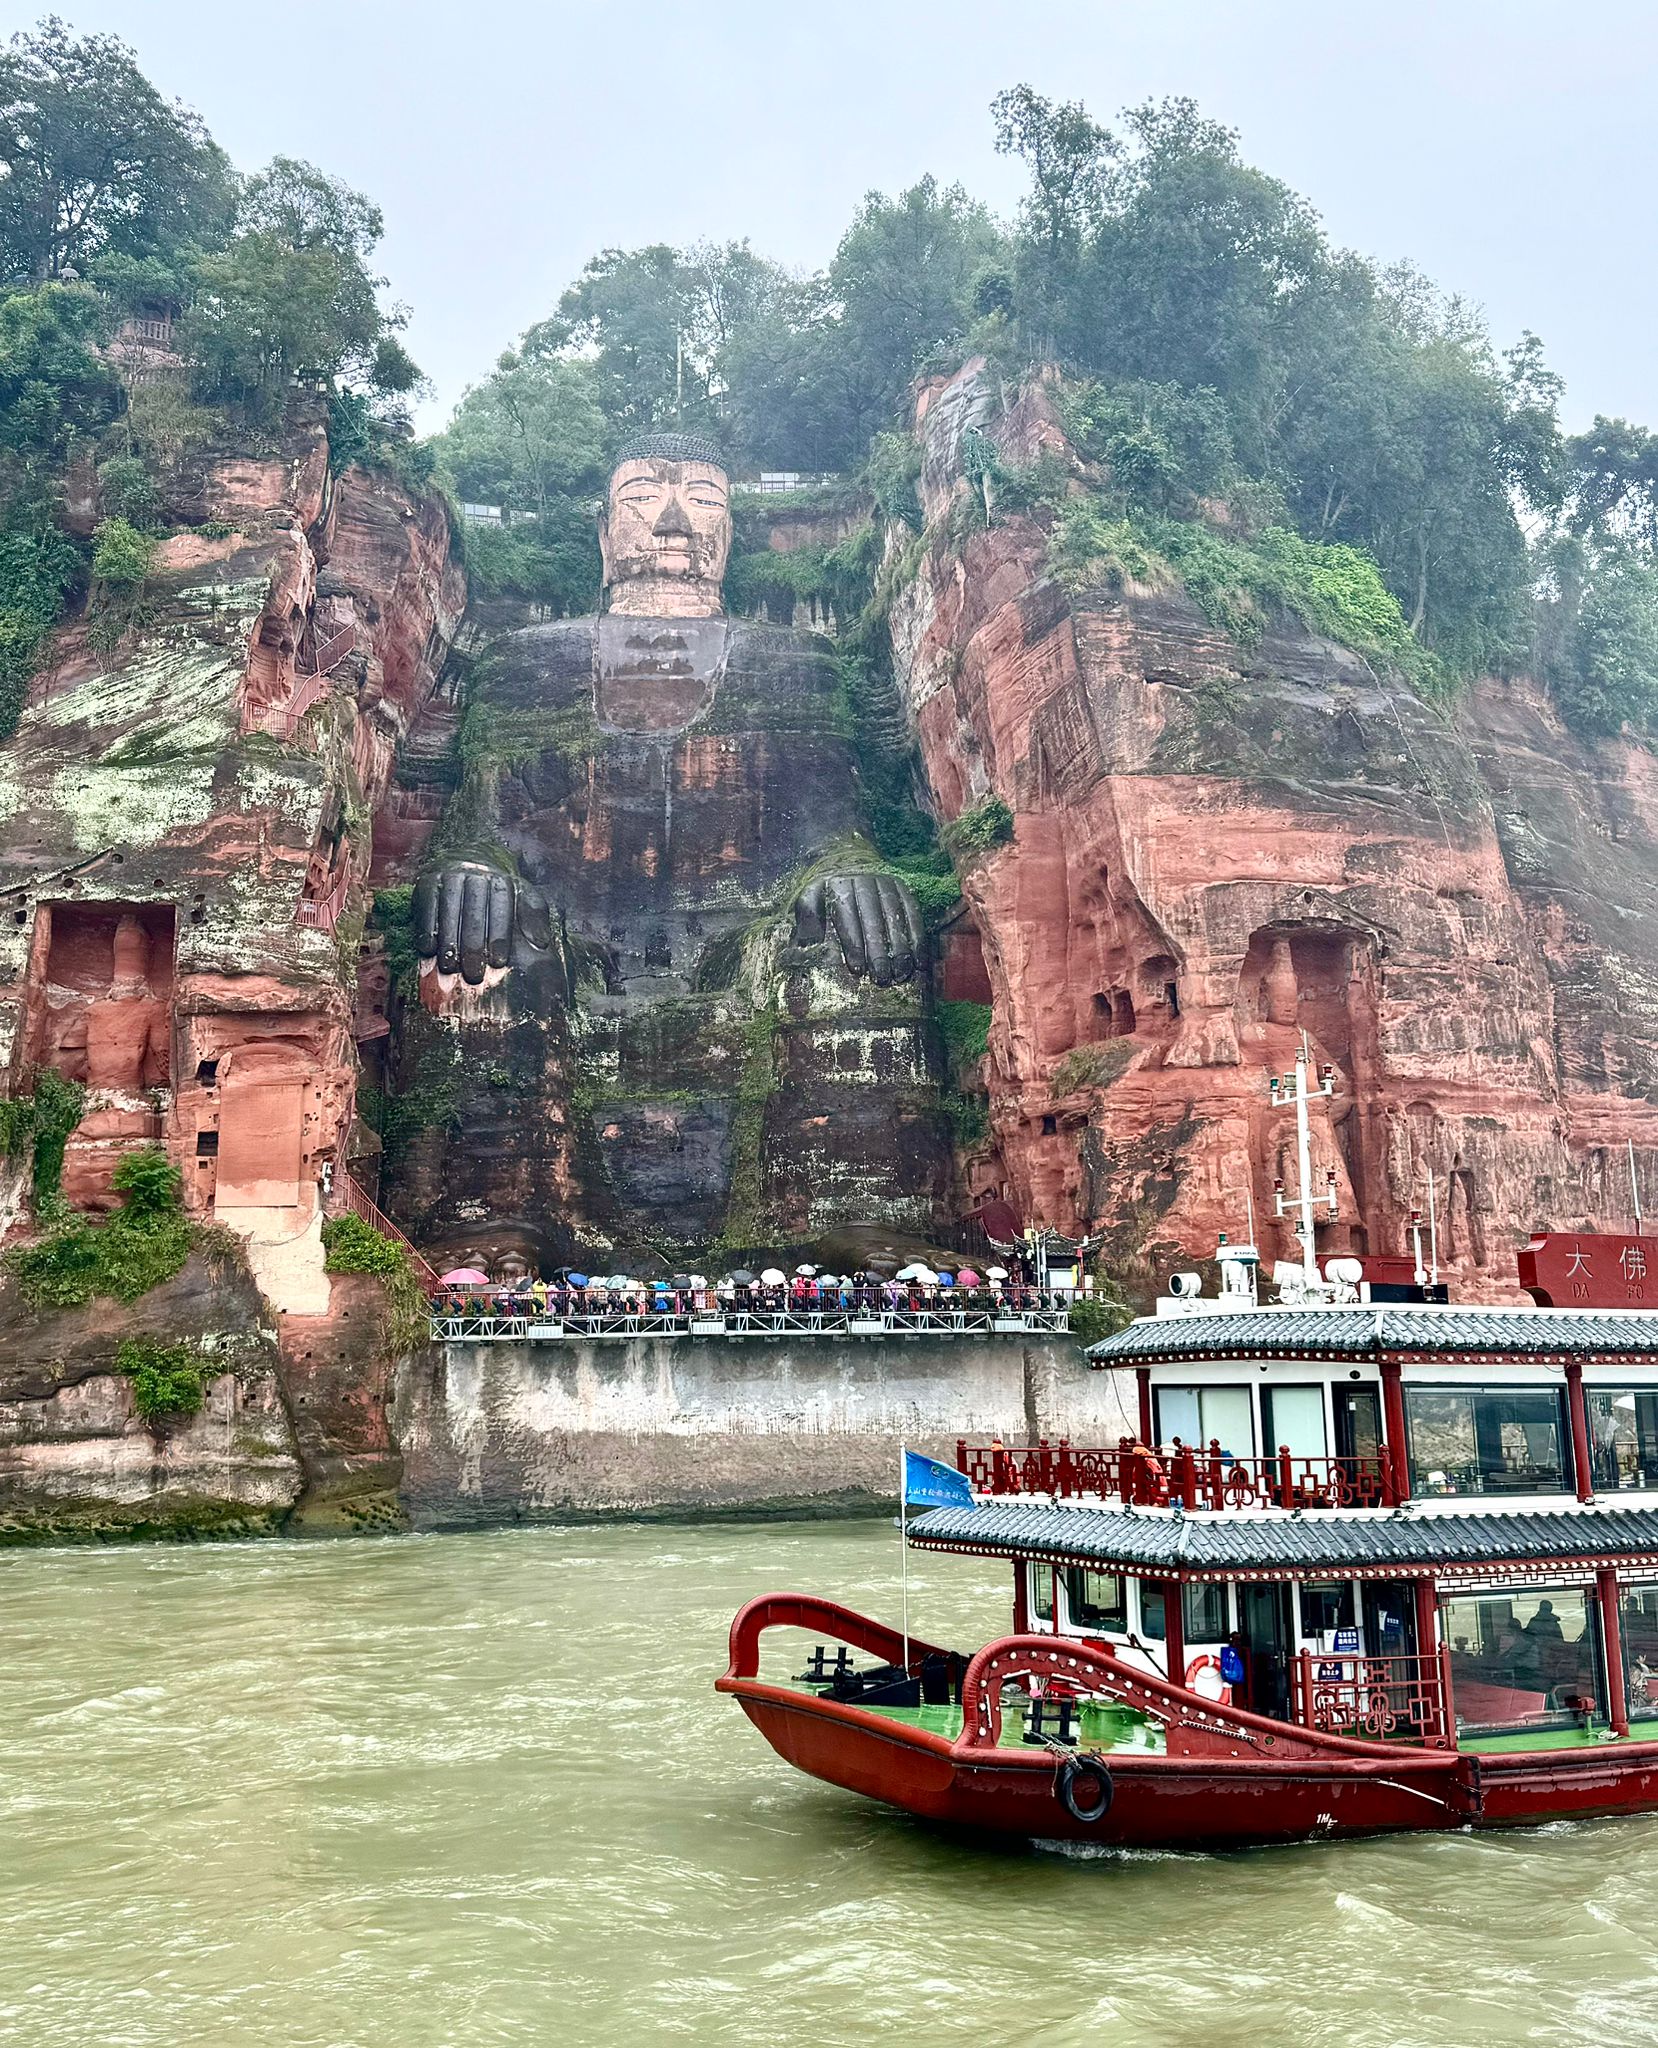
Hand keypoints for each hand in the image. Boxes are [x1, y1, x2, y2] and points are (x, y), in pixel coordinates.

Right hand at [412, 861, 553, 984]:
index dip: (500, 936)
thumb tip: (542, 942)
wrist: (467, 861)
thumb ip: (534, 916)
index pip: (501, 908)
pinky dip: (426, 927)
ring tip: (450, 968)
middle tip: (473, 975)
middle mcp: (474, 875)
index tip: (499, 963)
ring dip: (448, 940)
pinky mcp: (427, 881)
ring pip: (449, 909)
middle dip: (473, 945)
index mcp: (500, 881)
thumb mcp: (522, 897)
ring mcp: (449, 876)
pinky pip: (427, 905)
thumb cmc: (497, 893)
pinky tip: (428, 949)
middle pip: (474, 912)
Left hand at [793, 872, 922, 985]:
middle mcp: (864, 880)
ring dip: (901, 948)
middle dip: (878, 951)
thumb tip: (805, 945)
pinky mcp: (902, 887)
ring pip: (896, 916)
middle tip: (881, 978)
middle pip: (873, 918)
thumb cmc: (825, 899)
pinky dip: (918, 938)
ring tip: (901, 974)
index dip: (853, 944)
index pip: (847, 916)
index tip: (857, 969)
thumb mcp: (809, 905)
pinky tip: (918, 961)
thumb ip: (806, 923)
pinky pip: (913, 913)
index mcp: (838, 885)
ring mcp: (885, 882)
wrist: (847, 870)